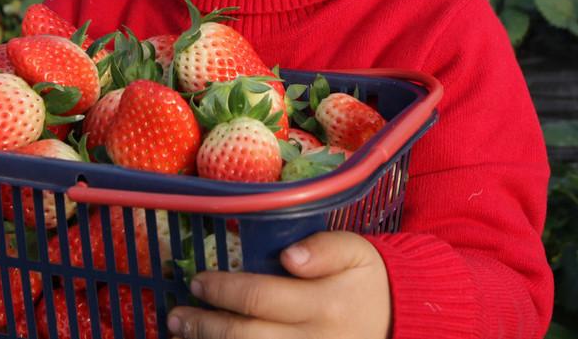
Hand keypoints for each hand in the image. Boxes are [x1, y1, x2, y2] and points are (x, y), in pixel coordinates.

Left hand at [167, 231, 390, 338]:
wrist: (401, 322)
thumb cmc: (367, 281)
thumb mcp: (356, 252)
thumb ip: (323, 248)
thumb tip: (289, 257)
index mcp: (324, 305)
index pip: (259, 299)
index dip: (222, 291)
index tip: (198, 281)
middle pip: (245, 338)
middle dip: (204, 327)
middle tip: (176, 315)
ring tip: (182, 335)